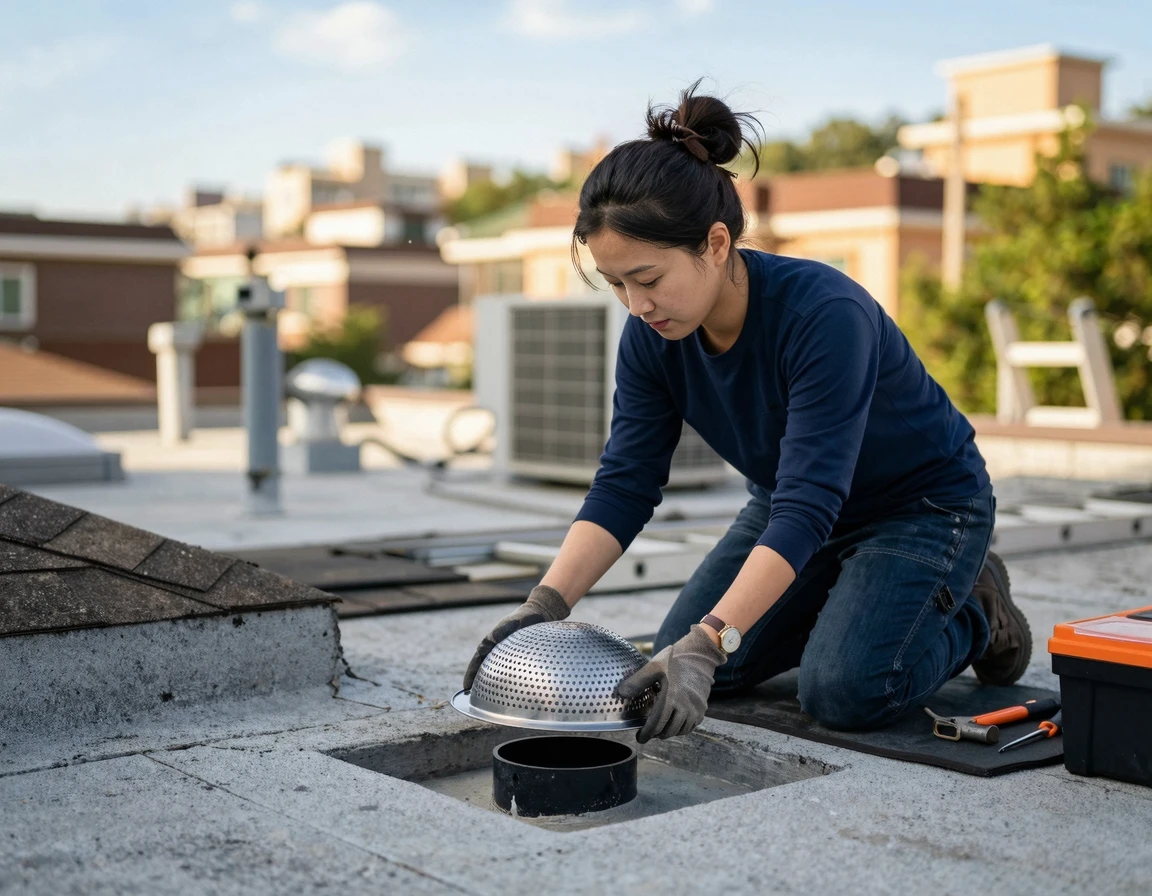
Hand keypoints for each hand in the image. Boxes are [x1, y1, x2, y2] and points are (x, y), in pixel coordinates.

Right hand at [462, 585, 569, 689]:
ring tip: (485, 695)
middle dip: (476, 680)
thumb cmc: (524, 617)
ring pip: (495, 668)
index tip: (466, 686)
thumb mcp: (512, 622)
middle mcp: (496, 647)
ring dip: (489, 680)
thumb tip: (489, 642)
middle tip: (471, 695)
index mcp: (491, 640)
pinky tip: (507, 688)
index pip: (478, 660)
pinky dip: (504, 677)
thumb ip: (502, 631)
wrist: (539, 614)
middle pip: (483, 666)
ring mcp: (506, 651)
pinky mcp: (517, 654)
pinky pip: (508, 668)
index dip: (471, 673)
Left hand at [615, 625, 726, 743]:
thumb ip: (636, 682)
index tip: (640, 737)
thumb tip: (621, 694)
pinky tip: (674, 723)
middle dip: (656, 734)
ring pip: (680, 731)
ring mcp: (695, 709)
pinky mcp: (702, 708)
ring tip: (660, 728)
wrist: (699, 655)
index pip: (657, 725)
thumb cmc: (674, 660)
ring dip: (669, 732)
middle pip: (668, 731)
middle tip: (648, 732)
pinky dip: (682, 729)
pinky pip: (691, 726)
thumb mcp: (652, 667)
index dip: (647, 734)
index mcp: (670, 698)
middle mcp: (685, 707)